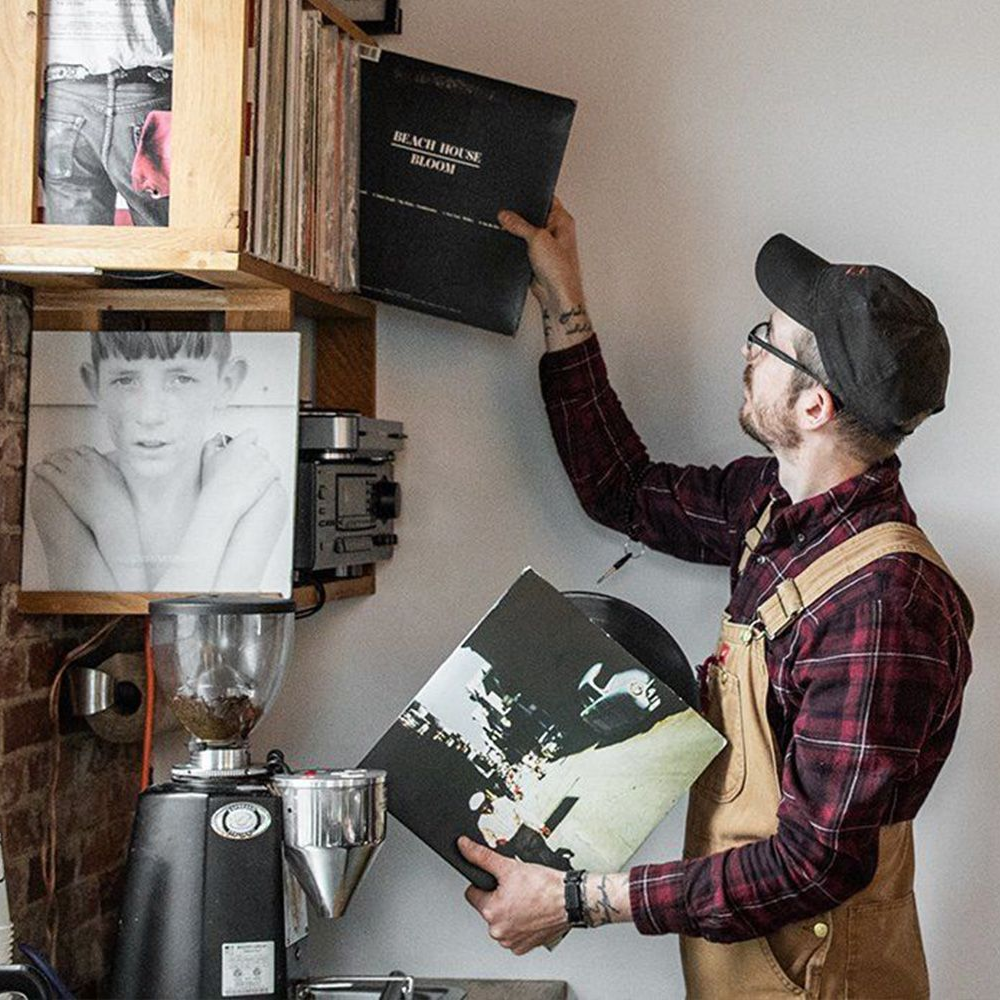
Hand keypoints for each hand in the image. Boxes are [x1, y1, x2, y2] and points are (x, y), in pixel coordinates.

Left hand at [33, 446, 132, 530]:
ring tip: (44, 463)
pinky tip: (37, 470)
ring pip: (55, 458)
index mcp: (100, 461)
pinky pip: (46, 470)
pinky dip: (40, 468)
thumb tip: (115, 473)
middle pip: (68, 452)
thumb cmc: (119, 505)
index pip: (84, 449)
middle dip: (61, 454)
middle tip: (55, 458)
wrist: (112, 517)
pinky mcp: (62, 482)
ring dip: (48, 459)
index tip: (74, 456)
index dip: (77, 453)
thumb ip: (115, 472)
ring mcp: (73, 471)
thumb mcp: (121, 482)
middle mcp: (85, 462)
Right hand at [200, 429, 278, 517]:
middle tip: (246, 474)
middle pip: (260, 451)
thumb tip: (220, 438)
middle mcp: (252, 450)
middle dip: (256, 461)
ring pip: (268, 462)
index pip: (251, 434)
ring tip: (251, 483)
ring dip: (263, 471)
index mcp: (238, 444)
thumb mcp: (207, 459)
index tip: (246, 453)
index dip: (249, 443)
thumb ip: (213, 444)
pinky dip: (271, 479)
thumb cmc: (214, 484)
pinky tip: (259, 487)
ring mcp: (263, 461)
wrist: (222, 502)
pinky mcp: (271, 472)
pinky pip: (276, 472)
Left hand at [457, 835, 567, 954]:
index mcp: (491, 912)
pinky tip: (532, 912)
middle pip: (488, 908)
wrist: (570, 900)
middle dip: (499, 898)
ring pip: (502, 920)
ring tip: (526, 900)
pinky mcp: (524, 947)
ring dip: (510, 911)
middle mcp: (499, 931)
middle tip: (516, 889)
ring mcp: (512, 941)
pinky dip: (521, 923)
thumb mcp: (509, 866)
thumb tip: (464, 847)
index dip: (485, 884)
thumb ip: (482, 856)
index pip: (472, 894)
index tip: (499, 882)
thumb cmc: (545, 886)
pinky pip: (515, 932)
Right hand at [498, 196, 585, 314]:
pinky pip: (523, 246)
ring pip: (527, 232)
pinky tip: (513, 247)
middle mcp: (556, 231)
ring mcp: (546, 244)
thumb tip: (506, 215)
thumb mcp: (537, 239)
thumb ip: (519, 225)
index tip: (517, 195)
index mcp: (562, 220)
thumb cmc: (560, 270)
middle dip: (521, 216)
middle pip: (534, 215)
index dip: (532, 196)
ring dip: (519, 234)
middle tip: (510, 215)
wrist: (557, 295)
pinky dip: (517, 247)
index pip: (546, 199)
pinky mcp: (537, 257)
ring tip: (512, 233)